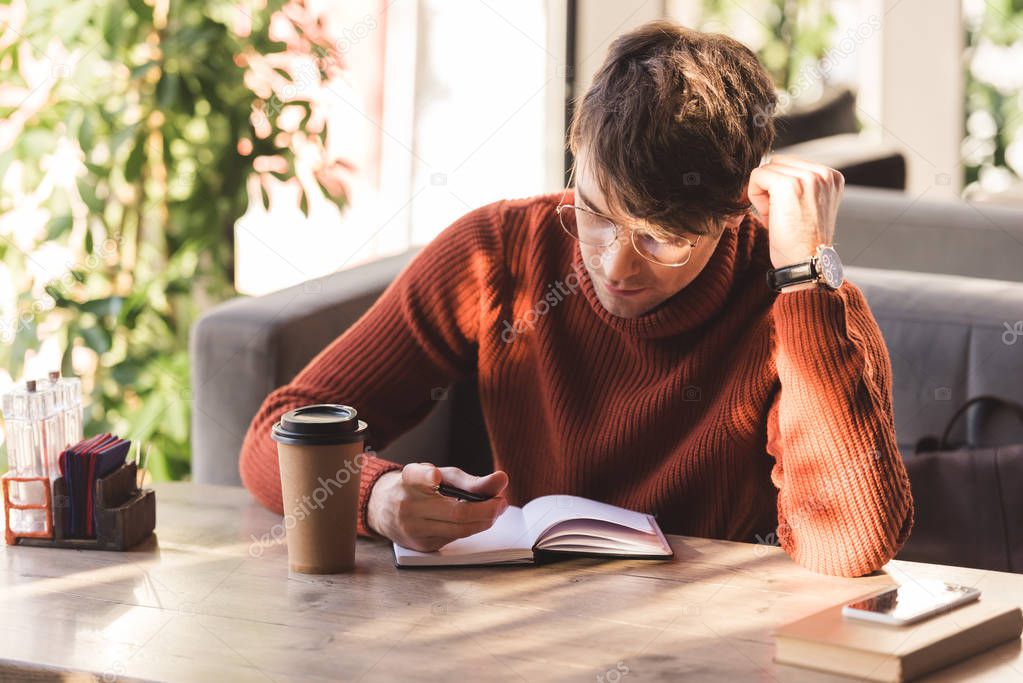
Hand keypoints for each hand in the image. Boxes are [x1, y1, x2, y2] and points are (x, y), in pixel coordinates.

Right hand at [366, 462, 509, 551]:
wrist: (384, 508)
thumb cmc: (420, 488)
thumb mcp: (441, 476)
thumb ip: (471, 480)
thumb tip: (502, 480)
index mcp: (410, 479)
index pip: (416, 477)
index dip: (427, 476)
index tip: (434, 475)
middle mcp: (407, 504)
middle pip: (455, 511)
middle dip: (487, 509)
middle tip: (501, 502)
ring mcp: (412, 528)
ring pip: (458, 529)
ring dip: (484, 521)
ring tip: (495, 511)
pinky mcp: (419, 545)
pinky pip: (453, 539)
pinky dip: (470, 529)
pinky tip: (477, 521)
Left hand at [746, 154, 844, 268]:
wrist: (807, 263)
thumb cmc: (801, 241)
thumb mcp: (806, 206)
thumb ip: (797, 184)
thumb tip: (767, 166)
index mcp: (831, 177)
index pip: (791, 164)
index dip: (780, 188)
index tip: (787, 211)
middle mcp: (824, 173)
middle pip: (778, 163)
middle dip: (771, 188)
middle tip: (779, 215)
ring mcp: (808, 177)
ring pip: (767, 168)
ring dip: (764, 193)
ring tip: (776, 216)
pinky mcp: (789, 185)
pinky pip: (757, 176)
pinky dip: (754, 196)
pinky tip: (768, 215)